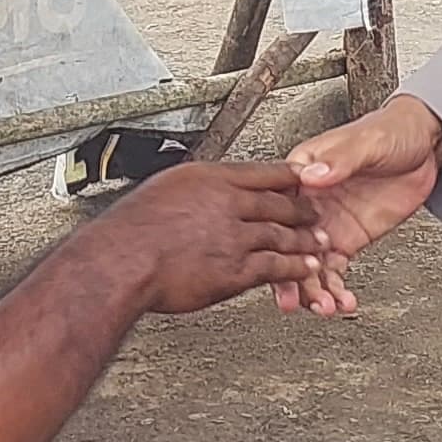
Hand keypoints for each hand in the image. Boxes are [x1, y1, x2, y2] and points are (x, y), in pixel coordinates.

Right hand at [75, 158, 332, 316]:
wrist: (121, 262)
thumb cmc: (129, 231)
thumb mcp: (162, 191)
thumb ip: (188, 192)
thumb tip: (193, 193)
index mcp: (208, 179)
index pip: (259, 172)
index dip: (287, 175)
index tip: (303, 176)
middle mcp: (226, 204)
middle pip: (277, 203)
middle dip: (303, 208)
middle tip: (318, 210)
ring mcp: (232, 237)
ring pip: (281, 235)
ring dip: (305, 239)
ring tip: (321, 241)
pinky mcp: (233, 270)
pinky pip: (273, 267)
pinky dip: (294, 268)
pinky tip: (306, 268)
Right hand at [284, 95, 441, 300]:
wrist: (425, 145)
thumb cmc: (390, 131)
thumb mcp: (366, 142)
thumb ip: (339, 160)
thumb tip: (313, 175)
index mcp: (303, 173)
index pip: (278, 209)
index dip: (274, 238)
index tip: (279, 261)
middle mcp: (309, 202)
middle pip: (288, 244)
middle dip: (289, 275)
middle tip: (293, 300)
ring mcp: (327, 224)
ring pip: (309, 264)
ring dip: (313, 290)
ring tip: (325, 308)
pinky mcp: (347, 239)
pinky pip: (334, 269)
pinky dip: (337, 289)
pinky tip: (343, 302)